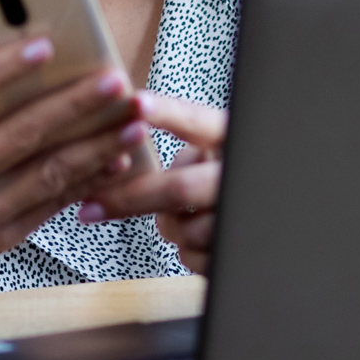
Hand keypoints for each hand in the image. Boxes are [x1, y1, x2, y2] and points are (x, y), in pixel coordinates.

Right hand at [0, 36, 145, 257]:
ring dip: (97, 146)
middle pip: (22, 132)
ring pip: (48, 172)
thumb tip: (14, 60)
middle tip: (116, 81)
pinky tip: (114, 160)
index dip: (5, 67)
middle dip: (76, 105)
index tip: (46, 45)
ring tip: (132, 121)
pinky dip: (86, 181)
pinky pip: (51, 205)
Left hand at [76, 91, 224, 273]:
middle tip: (92, 207)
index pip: (198, 121)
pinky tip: (202, 237)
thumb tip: (143, 165)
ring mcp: (242, 217)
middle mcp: (239, 176)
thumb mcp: (221, 154)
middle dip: (130, 199)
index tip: (136, 103)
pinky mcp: (236, 252)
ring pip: (185, 229)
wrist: (267, 224)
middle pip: (180, 188)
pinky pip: (193, 257)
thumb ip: (190, 152)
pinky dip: (188, 251)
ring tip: (186, 216)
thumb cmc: (232, 182)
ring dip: (170, 227)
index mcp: (232, 141)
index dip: (168, 112)